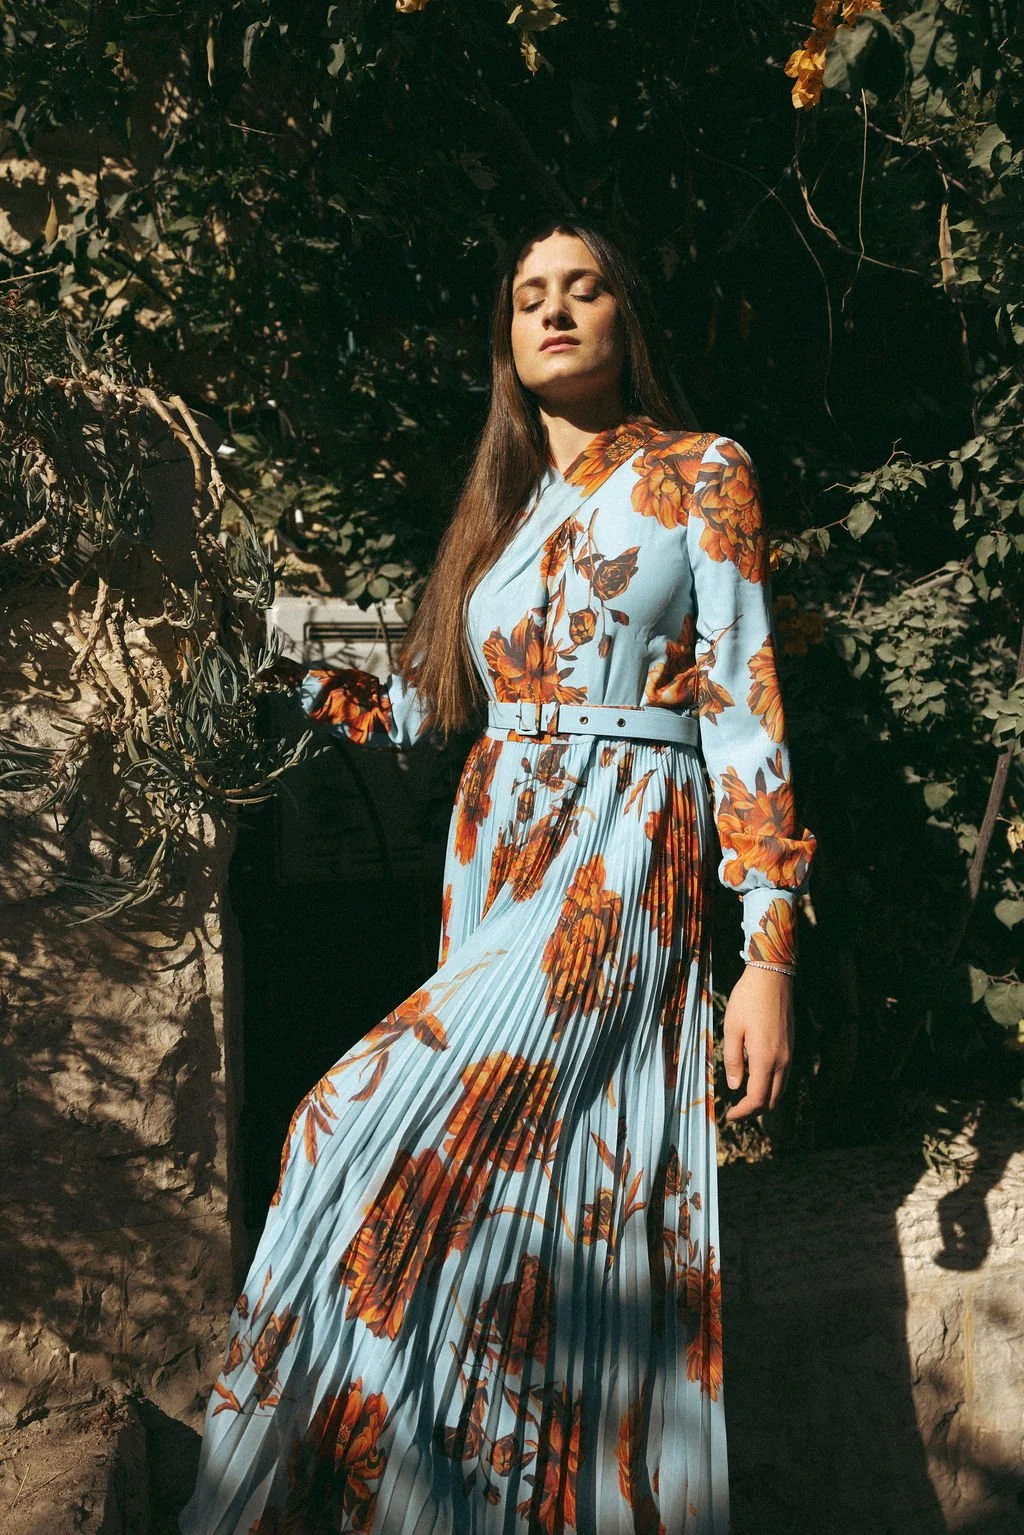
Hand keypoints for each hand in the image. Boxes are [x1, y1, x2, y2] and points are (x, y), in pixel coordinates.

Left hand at [722, 965, 793, 1121]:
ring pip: (780, 1089)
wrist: (773, 977)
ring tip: (743, 1099)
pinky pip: (783, 1076)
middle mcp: (782, 1060)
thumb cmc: (748, 1000)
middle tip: (735, 1112)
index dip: (744, 1113)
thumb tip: (735, 1087)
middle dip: (754, 1111)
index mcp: (765, 1058)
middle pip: (773, 1100)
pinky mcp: (791, 1046)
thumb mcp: (732, 1029)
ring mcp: (790, 1054)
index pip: (757, 1099)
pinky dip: (771, 1086)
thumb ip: (733, 1060)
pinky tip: (755, 1079)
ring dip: (764, 1099)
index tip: (729, 1117)